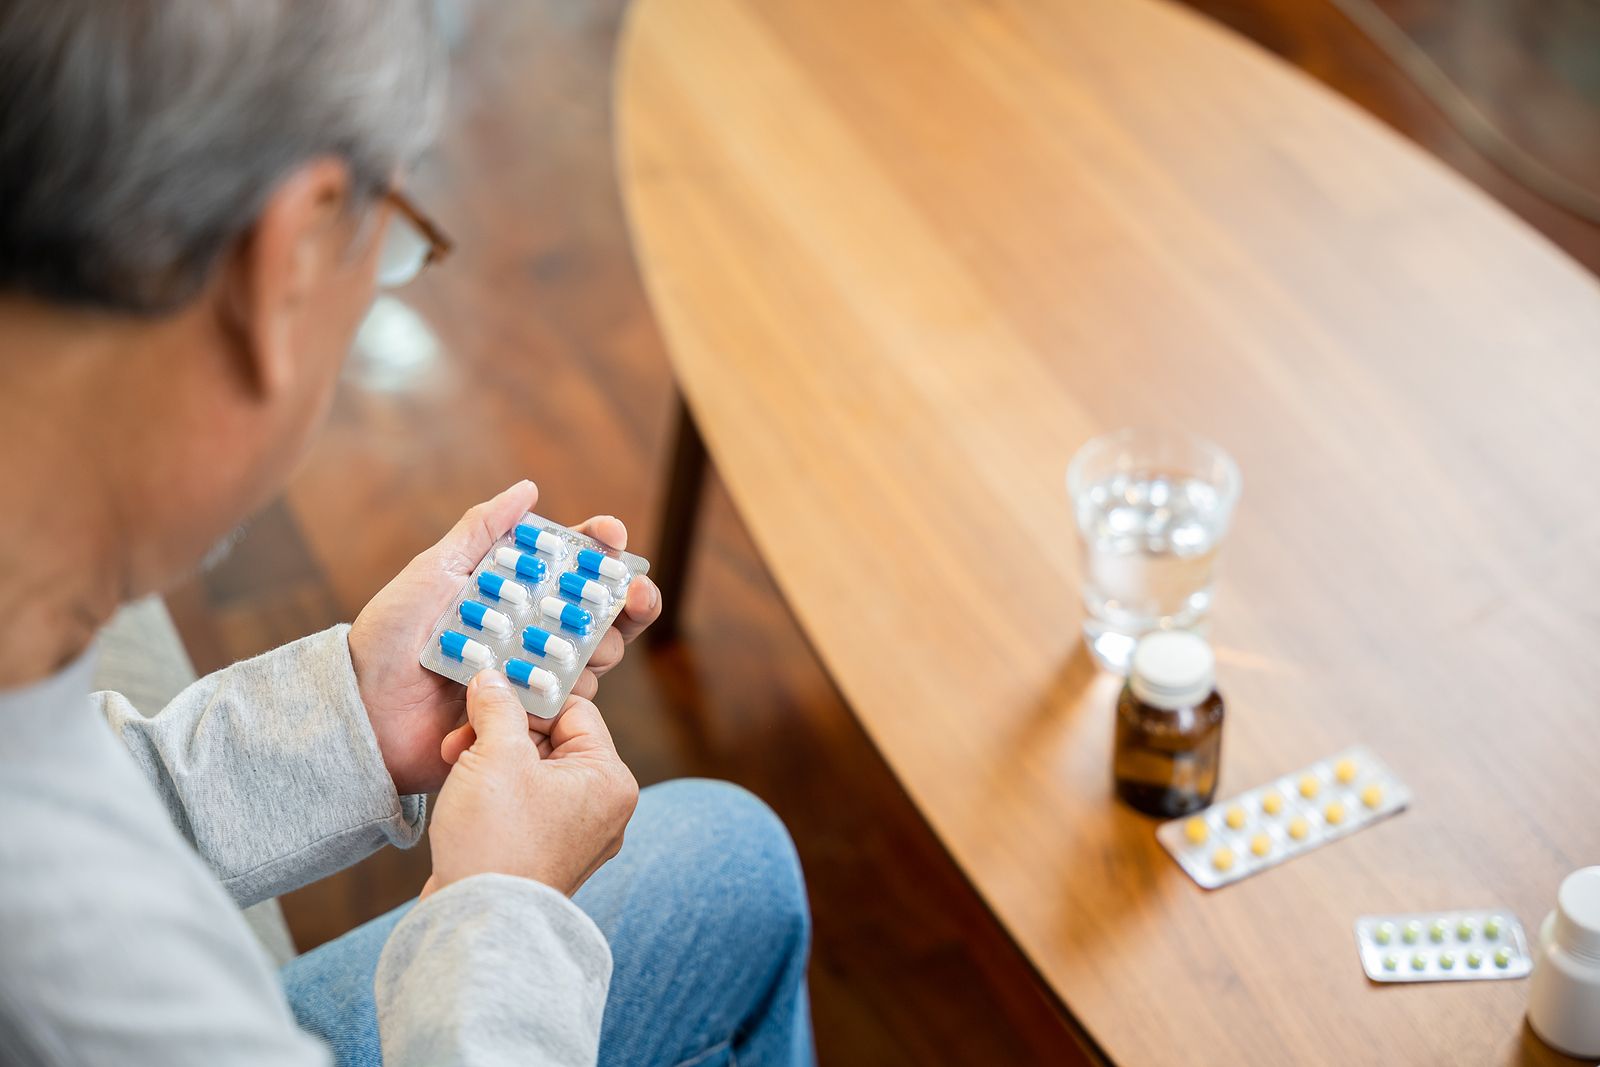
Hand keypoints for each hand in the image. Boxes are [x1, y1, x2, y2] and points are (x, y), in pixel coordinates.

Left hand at [348, 481, 661, 794]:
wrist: (365, 710)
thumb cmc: (390, 636)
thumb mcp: (433, 571)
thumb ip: (481, 530)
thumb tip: (528, 488)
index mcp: (515, 591)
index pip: (575, 564)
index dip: (602, 547)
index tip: (613, 535)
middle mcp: (533, 630)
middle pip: (603, 611)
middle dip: (628, 598)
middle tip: (630, 593)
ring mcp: (534, 673)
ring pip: (597, 656)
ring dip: (598, 644)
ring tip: (577, 645)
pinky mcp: (530, 715)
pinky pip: (570, 702)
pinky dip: (567, 690)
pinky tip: (549, 687)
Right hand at [422, 670, 637, 897]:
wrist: (477, 923)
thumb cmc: (497, 841)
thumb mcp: (495, 755)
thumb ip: (497, 708)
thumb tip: (493, 680)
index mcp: (610, 779)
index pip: (575, 712)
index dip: (529, 698)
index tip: (491, 691)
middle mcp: (604, 808)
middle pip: (552, 741)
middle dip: (502, 732)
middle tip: (462, 733)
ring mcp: (576, 836)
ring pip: (533, 772)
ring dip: (492, 758)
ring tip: (454, 761)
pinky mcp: (545, 854)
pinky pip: (524, 803)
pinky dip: (494, 790)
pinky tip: (463, 790)